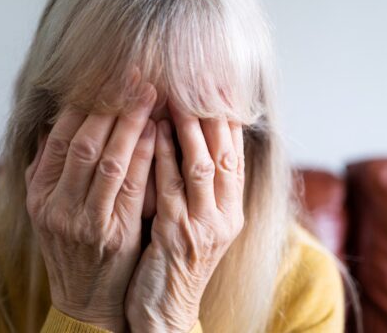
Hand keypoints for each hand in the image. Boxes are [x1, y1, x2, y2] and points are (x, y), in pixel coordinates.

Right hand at [25, 83, 156, 331]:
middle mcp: (56, 205)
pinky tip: (156, 130)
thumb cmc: (74, 247)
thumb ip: (49, 169)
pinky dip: (143, 154)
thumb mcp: (49, 209)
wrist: (87, 301)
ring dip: (130, 122)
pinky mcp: (113, 234)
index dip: (83, 103)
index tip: (105, 75)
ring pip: (107, 160)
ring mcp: (83, 221)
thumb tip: (56, 122)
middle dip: (110, 104)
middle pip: (83, 142)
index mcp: (39, 193)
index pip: (59, 136)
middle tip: (133, 74)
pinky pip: (130, 185)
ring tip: (149, 93)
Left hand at [124, 101, 245, 331]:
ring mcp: (203, 226)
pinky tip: (151, 131)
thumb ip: (196, 188)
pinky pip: (171, 188)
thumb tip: (189, 142)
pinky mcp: (177, 236)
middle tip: (198, 78)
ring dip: (186, 127)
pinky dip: (163, 156)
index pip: (235, 154)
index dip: (227, 117)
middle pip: (225, 153)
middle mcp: (225, 216)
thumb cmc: (173, 263)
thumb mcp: (194, 224)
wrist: (165, 313)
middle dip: (211, 113)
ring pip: (201, 165)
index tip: (217, 84)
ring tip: (173, 94)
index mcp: (231, 211)